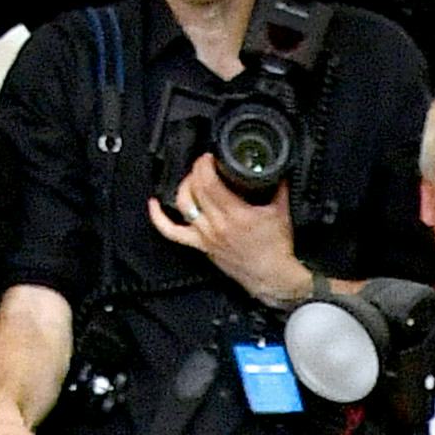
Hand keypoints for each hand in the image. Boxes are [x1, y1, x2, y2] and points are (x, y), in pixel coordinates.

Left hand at [148, 159, 304, 305]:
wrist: (272, 277)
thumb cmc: (276, 248)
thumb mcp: (281, 212)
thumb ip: (278, 188)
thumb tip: (276, 170)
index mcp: (236, 214)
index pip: (210, 182)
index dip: (205, 164)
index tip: (210, 157)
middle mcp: (217, 224)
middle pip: (195, 188)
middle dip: (197, 170)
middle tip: (203, 164)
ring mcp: (205, 235)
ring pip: (183, 203)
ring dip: (184, 186)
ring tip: (192, 179)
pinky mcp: (200, 245)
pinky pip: (173, 232)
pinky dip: (159, 218)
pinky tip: (154, 204)